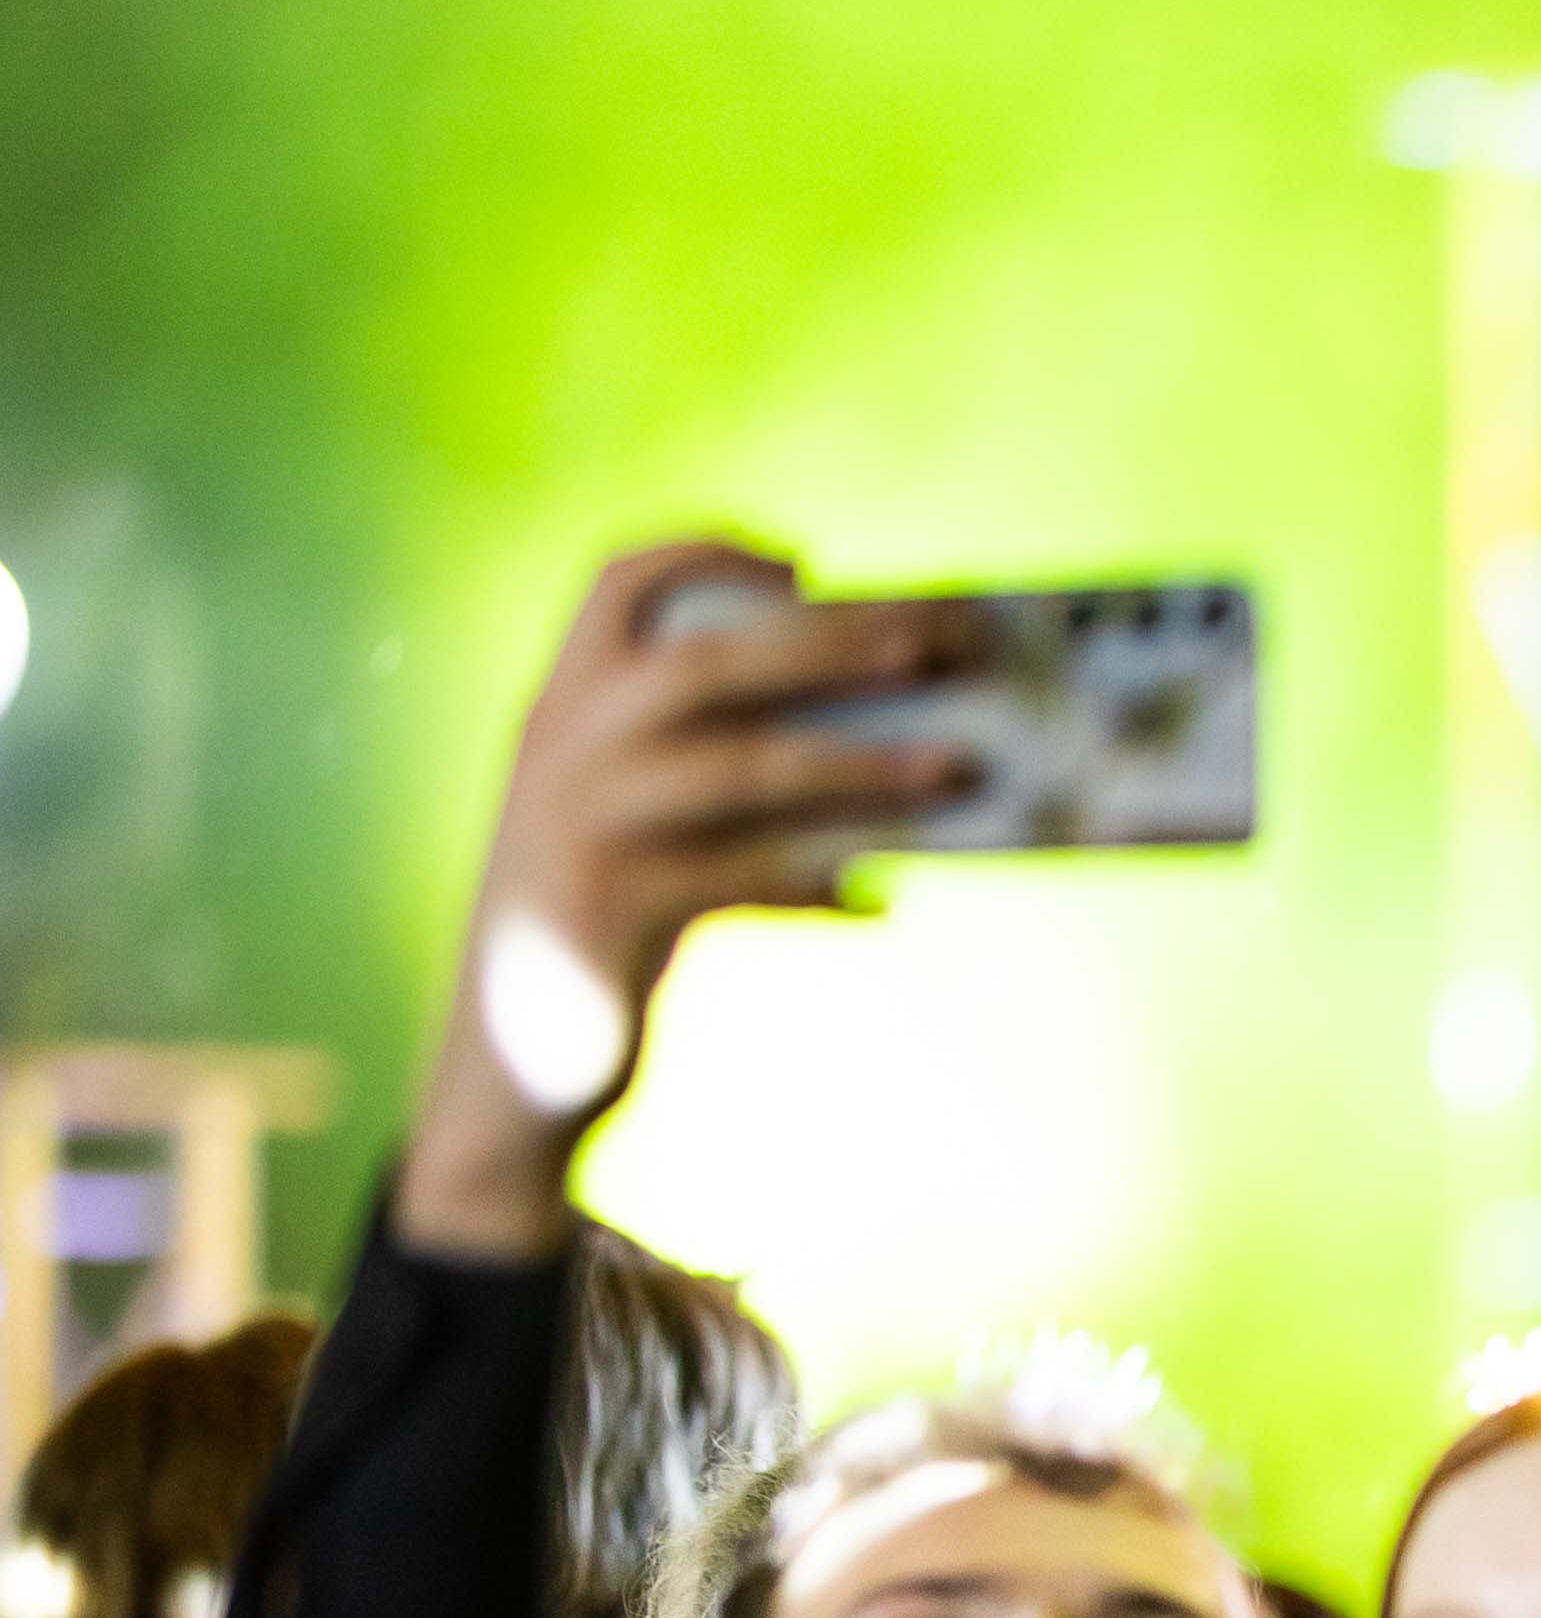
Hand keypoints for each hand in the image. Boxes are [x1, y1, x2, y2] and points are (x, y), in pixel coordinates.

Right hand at [396, 545, 986, 1254]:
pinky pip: (751, 879)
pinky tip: (875, 904)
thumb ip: (700, 766)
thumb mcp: (621, 823)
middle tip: (939, 640)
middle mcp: (562, 747)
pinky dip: (822, 887)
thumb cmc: (597, 928)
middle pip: (714, 657)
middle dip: (836, 640)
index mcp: (559, 707)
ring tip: (960, 767)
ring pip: (748, 766)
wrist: (503, 1066)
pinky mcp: (617, 911)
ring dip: (866, 763)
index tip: (804, 563)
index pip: (617, 583)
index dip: (708, 551)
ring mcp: (583, 826)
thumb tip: (874, 735)